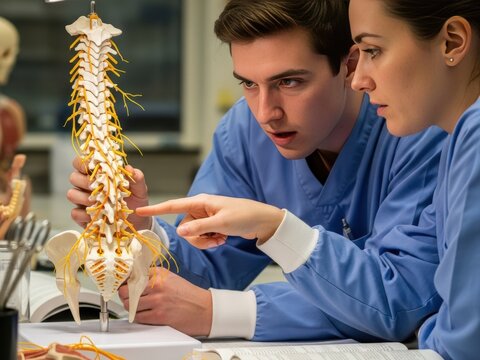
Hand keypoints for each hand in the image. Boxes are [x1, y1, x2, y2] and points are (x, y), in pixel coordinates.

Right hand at [67, 156, 151, 229]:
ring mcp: (83, 201)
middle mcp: (87, 185)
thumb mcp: (140, 189)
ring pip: (72, 194)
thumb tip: (128, 168)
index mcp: (98, 174)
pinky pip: (75, 213)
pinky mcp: (82, 217)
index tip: (93, 167)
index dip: (83, 162)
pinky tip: (98, 214)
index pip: (82, 162)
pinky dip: (85, 214)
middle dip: (84, 181)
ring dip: (84, 198)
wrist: (138, 222)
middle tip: (98, 186)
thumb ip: (136, 177)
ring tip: (100, 202)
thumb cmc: (136, 201)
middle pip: (74, 177)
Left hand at [118, 267, 212, 336]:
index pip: (132, 274)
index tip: (123, 283)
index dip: (125, 281)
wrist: (204, 309)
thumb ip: (153, 277)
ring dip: (130, 306)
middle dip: (124, 294)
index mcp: (160, 273)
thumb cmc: (189, 294)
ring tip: (136, 306)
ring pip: (130, 304)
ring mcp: (157, 300)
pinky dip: (137, 316)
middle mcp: (157, 285)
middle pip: (126, 289)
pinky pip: (138, 316)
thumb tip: (134, 279)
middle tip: (127, 296)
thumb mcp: (171, 278)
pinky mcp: (159, 315)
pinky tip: (143, 314)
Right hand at [136, 193, 284, 248]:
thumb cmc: (243, 216)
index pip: (173, 205)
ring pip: (193, 235)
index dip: (156, 209)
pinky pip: (202, 237)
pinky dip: (211, 241)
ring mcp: (206, 217)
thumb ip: (199, 228)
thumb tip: (179, 231)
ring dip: (206, 241)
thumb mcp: (221, 223)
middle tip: (215, 239)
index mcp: (200, 202)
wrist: (262, 220)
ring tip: (221, 239)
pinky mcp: (211, 225)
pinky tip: (223, 239)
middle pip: (184, 227)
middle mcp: (200, 208)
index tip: (140, 211)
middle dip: (197, 238)